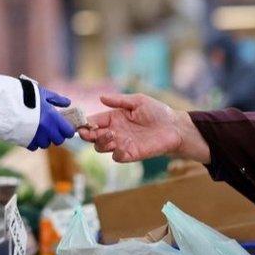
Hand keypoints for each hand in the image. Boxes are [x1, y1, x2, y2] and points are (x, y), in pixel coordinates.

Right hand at [27, 86, 74, 149]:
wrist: (6, 103)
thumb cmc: (26, 95)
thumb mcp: (43, 94)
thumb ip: (57, 99)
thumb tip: (68, 103)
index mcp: (53, 117)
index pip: (68, 132)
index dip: (68, 130)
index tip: (64, 126)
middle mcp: (47, 129)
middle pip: (58, 140)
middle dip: (57, 135)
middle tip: (52, 128)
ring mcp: (36, 137)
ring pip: (46, 144)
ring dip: (45, 139)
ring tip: (39, 130)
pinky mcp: (26, 141)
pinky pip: (34, 147)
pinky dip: (34, 142)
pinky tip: (30, 134)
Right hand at [77, 94, 209, 162]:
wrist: (175, 127)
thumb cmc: (158, 112)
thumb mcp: (138, 101)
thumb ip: (119, 101)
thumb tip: (101, 97)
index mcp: (114, 118)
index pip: (94, 121)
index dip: (85, 122)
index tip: (80, 122)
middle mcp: (115, 132)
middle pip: (92, 137)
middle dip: (87, 135)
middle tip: (88, 132)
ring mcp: (122, 144)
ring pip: (101, 147)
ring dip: (101, 142)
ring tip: (110, 135)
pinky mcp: (131, 154)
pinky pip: (117, 157)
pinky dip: (115, 152)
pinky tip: (121, 144)